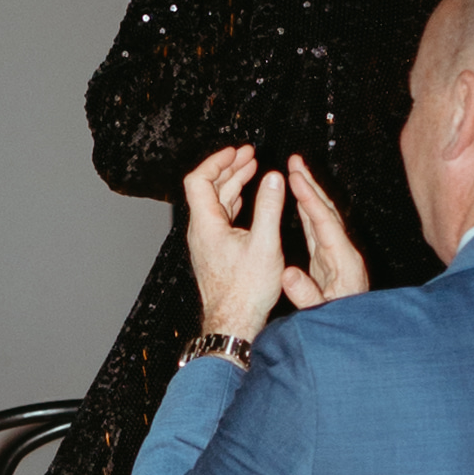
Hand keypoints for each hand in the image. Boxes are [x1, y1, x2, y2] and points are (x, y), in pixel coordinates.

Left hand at [182, 140, 287, 338]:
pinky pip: (220, 217)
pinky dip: (233, 202)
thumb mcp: (264, 244)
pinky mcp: (214, 251)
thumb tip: (274, 177)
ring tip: (253, 168)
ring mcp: (206, 241)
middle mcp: (201, 230)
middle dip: (229, 167)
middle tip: (250, 154)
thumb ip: (269, 207)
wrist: (233, 323)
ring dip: (232, 184)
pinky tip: (246, 198)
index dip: (217, 161)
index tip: (238, 151)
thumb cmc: (246, 290)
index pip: (199, 179)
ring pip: (215, 203)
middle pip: (208, 188)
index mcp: (206, 224)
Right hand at [278, 153, 369, 308]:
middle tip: (295, 160)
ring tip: (294, 170)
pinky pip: (316, 227)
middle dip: (311, 185)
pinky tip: (298, 197)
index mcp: (344, 261)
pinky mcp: (329, 259)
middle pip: (327, 211)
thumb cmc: (340, 321)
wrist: (357, 333)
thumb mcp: (319, 312)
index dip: (310, 200)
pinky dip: (306, 209)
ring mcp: (337, 254)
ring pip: (322, 216)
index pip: (325, 223)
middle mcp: (343, 252)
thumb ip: (305, 294)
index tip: (296, 178)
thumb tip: (286, 273)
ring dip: (308, 193)